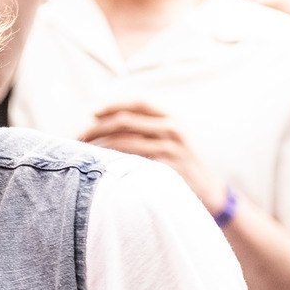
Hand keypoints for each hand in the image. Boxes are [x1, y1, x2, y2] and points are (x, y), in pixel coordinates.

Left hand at [79, 101, 223, 209]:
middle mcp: (173, 129)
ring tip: (85, 152)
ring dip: (100, 146)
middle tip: (80, 136)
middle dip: (98, 127)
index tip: (93, 112)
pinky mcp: (166, 170)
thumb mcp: (171, 135)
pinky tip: (101, 167)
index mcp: (173, 116)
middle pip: (126, 120)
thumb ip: (147, 123)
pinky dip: (114, 163)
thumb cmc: (181, 159)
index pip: (139, 101)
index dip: (114, 104)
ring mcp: (170, 150)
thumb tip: (106, 116)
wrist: (209, 188)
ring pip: (125, 142)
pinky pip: (133, 163)